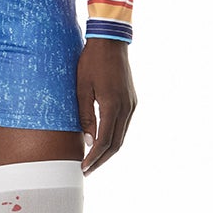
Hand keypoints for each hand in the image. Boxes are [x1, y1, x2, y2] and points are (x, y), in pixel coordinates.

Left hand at [76, 38, 136, 174]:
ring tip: (93, 161)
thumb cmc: (91, 62)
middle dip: (101, 160)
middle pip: (116, 144)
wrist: (110, 42)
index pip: (104, 142)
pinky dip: (113, 138)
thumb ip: (85, 116)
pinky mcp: (131, 101)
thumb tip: (88, 141)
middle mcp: (126, 109)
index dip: (93, 158)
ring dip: (108, 151)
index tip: (83, 168)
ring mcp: (131, 105)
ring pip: (121, 137)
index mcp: (112, 106)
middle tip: (87, 170)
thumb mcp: (81, 89)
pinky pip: (123, 126)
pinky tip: (102, 142)